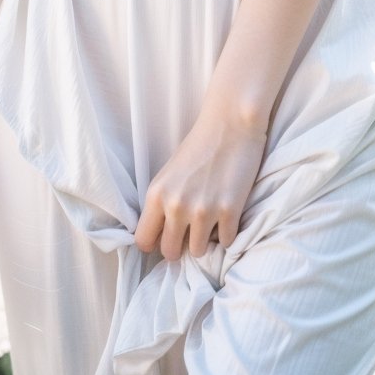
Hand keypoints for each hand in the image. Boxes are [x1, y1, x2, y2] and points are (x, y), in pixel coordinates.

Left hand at [133, 109, 267, 261]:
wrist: (231, 122)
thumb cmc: (200, 144)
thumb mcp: (169, 173)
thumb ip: (163, 203)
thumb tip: (163, 234)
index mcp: (156, 195)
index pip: (143, 241)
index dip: (154, 242)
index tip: (166, 237)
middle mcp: (176, 207)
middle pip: (170, 252)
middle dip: (179, 246)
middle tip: (190, 232)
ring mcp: (203, 211)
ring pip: (198, 252)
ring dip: (204, 241)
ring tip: (210, 223)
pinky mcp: (230, 212)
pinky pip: (226, 243)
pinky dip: (227, 234)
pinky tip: (228, 216)